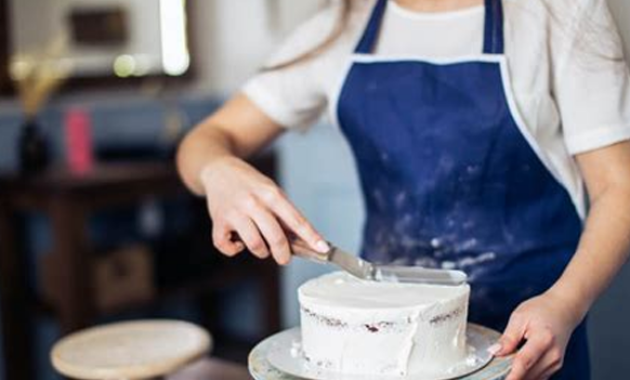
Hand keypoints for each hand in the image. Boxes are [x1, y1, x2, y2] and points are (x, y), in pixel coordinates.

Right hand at [200, 156, 328, 263]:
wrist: (218, 170)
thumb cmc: (250, 184)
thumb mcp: (271, 191)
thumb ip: (284, 213)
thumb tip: (301, 240)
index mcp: (271, 194)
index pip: (296, 220)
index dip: (311, 237)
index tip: (322, 249)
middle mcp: (253, 203)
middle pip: (276, 237)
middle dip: (283, 254)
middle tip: (284, 258)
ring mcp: (234, 212)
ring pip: (254, 245)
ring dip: (262, 252)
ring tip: (262, 247)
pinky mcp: (218, 221)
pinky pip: (227, 247)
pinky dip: (234, 250)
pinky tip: (238, 243)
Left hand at [491, 291, 585, 379]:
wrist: (563, 309)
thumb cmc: (541, 310)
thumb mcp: (519, 318)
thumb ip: (507, 338)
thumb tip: (494, 352)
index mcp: (543, 339)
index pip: (524, 362)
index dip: (511, 376)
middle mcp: (553, 354)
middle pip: (528, 374)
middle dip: (511, 376)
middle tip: (495, 373)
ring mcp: (556, 362)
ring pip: (533, 378)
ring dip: (519, 377)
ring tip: (504, 369)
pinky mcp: (555, 366)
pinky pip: (538, 376)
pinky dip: (526, 375)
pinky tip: (516, 368)